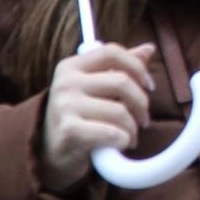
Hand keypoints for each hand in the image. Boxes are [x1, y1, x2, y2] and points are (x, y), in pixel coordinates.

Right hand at [39, 43, 156, 191]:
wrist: (50, 151)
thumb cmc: (79, 115)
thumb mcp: (95, 87)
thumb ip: (119, 67)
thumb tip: (149, 48)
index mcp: (72, 66)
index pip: (112, 52)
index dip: (137, 67)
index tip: (149, 86)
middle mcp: (66, 82)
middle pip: (121, 82)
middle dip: (141, 103)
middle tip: (143, 119)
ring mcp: (65, 106)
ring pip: (120, 111)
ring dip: (133, 128)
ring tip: (130, 135)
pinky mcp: (69, 131)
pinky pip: (112, 133)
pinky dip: (124, 140)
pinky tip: (121, 144)